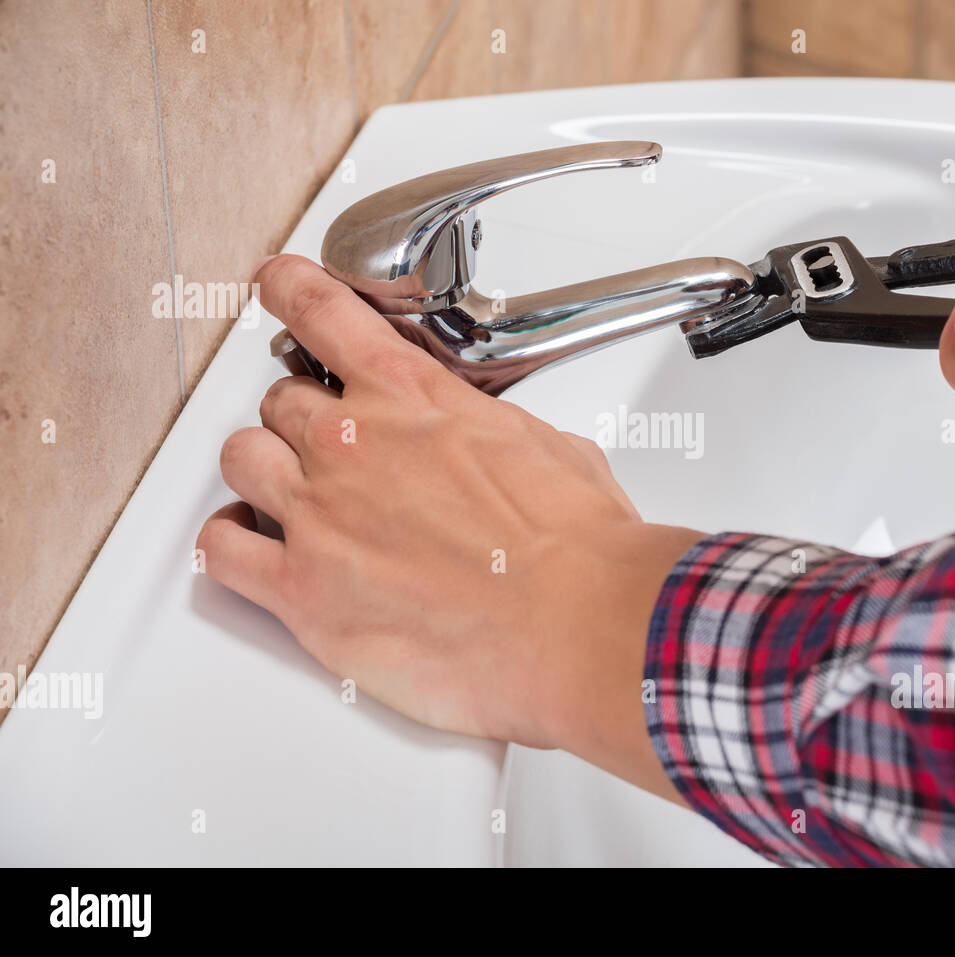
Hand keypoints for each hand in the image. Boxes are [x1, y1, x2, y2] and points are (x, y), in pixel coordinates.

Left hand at [198, 255, 699, 797]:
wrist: (575, 624)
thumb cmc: (577, 548)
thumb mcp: (552, 448)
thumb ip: (499, 434)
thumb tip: (502, 451)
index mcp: (412, 396)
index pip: (321, 312)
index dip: (289, 290)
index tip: (276, 286)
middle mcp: (351, 444)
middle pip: (279, 402)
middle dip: (302, 422)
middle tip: (331, 450)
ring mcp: (318, 515)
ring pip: (240, 460)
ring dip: (261, 472)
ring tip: (288, 497)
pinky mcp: (301, 591)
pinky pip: (219, 550)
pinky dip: (229, 543)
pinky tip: (252, 548)